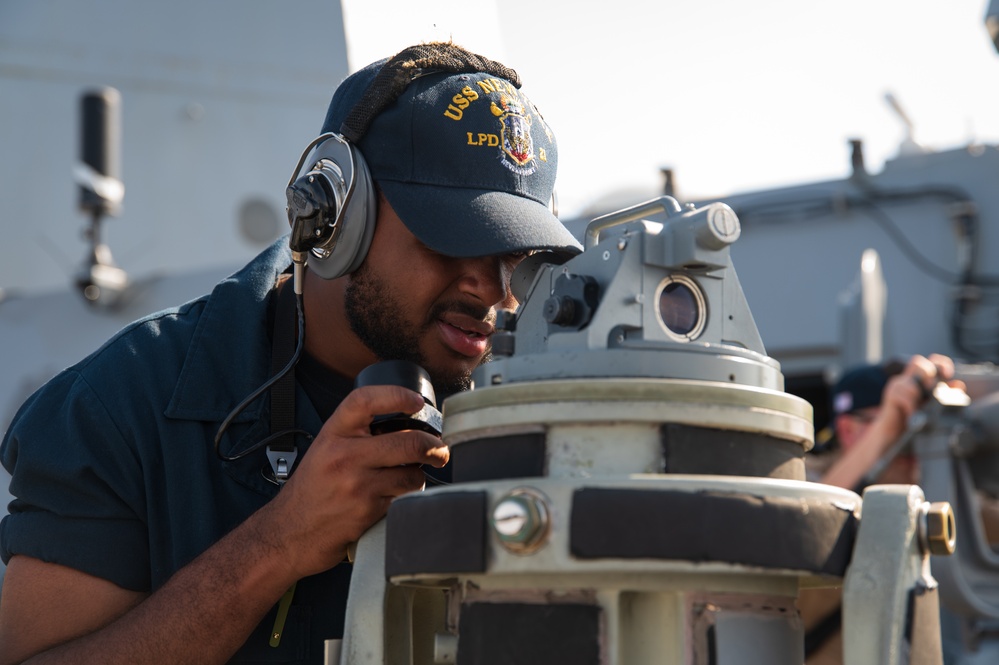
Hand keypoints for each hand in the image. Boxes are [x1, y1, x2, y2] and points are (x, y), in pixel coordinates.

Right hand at [258, 384, 448, 576]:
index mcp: (333, 433)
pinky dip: (407, 498)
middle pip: (408, 441)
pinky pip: (404, 498)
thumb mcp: (325, 448)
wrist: (288, 533)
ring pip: (412, 474)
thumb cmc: (311, 489)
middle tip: (440, 450)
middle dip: (433, 446)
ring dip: (418, 477)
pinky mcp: (367, 511)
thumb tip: (406, 423)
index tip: (417, 402)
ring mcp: (357, 484)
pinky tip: (393, 500)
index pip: (366, 400)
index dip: (397, 395)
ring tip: (408, 479)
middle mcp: (344, 455)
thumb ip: (356, 433)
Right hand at [878, 354, 963, 435]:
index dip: (941, 364)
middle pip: (917, 362)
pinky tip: (913, 414)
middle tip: (931, 389)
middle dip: (928, 374)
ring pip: (909, 380)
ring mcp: (897, 385)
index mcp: (920, 378)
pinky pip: (904, 395)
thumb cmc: (915, 417)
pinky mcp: (890, 395)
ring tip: (921, 408)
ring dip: (918, 395)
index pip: (932, 361)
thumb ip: (946, 394)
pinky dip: (911, 406)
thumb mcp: (934, 405)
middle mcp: (908, 378)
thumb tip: (959, 384)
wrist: (895, 432)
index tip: (948, 375)